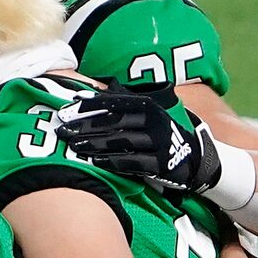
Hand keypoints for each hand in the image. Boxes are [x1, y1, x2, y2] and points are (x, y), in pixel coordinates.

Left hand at [59, 85, 219, 193]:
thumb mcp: (147, 113)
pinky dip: (113, 162)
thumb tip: (88, 92)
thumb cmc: (161, 133)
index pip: (115, 102)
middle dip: (86, 125)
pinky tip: (94, 162)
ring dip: (95, 144)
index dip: (90, 106)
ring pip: (121, 142)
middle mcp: (154, 122)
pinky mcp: (160, 165)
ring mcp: (158, 143)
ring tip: (73, 146)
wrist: (195, 158)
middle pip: (114, 122)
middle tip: (62, 130)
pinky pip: (133, 163)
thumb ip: (121, 104)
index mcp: (148, 106)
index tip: (66, 110)